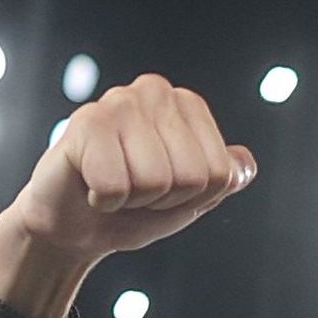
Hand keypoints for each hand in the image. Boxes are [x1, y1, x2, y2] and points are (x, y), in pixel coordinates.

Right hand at [4, 76, 255, 262]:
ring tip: (114, 186)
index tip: (164, 192)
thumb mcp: (190, 199)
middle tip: (135, 191)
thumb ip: (222, 180)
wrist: (73, 227)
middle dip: (163, 200)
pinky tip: (90, 185)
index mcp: (188, 104)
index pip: (221, 174)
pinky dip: (103, 200)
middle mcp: (156, 90)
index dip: (193, 199)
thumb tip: (244, 164)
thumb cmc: (132, 209)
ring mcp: (119, 100)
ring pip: (155, 182)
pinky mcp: (85, 122)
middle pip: (191, 177)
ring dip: (132, 200)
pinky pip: (115, 186)